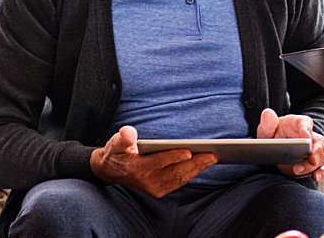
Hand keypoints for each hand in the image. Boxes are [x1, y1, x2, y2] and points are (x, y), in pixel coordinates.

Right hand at [89, 126, 217, 197]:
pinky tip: (204, 163)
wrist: (111, 172)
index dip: (174, 156)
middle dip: (195, 164)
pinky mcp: (160, 189)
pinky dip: (192, 173)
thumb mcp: (115, 143)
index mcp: (136, 168)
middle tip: (212, 155)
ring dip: (197, 169)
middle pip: (175, 172)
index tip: (189, 151)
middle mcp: (147, 181)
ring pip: (180, 178)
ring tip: (212, 158)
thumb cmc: (117, 152)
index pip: (158, 162)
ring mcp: (154, 187)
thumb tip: (128, 132)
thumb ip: (123, 138)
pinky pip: (179, 181)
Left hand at [257, 110, 323, 180]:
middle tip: (311, 159)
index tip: (305, 136)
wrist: (275, 151)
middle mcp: (311, 137)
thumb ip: (268, 123)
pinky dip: (323, 173)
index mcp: (300, 124)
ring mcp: (315, 152)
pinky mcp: (315, 165)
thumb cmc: (273, 136)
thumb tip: (268, 113)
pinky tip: (315, 177)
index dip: (306, 129)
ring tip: (299, 170)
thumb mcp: (267, 129)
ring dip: (313, 165)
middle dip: (315, 152)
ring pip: (322, 157)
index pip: (306, 123)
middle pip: (318, 143)